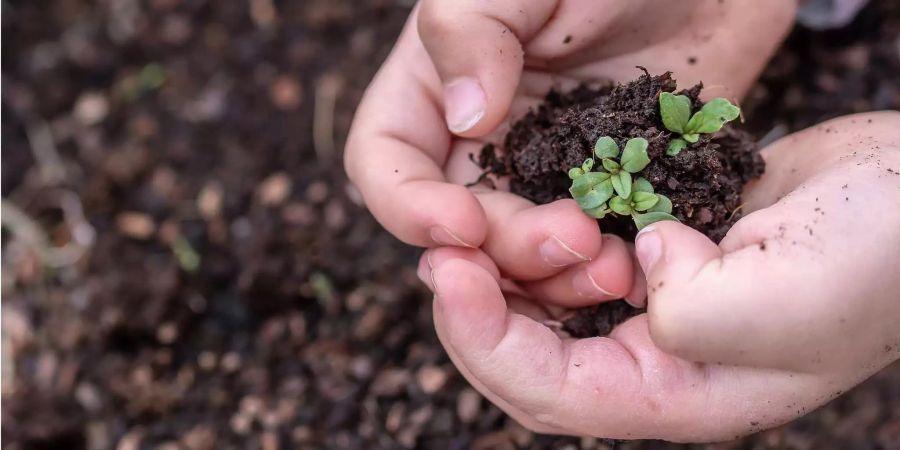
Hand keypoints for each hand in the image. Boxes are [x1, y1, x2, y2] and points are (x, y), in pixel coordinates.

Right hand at [346, 0, 797, 301]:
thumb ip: (471, 29)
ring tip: (616, 266)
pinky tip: (641, 263)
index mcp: (436, 88)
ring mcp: (544, 174)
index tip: (463, 224)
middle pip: (460, 227)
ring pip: (522, 256)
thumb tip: (466, 119)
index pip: (385, 161)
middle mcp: (481, 142)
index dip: (408, 205)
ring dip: (557, 276)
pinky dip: (605, 269)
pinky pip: (589, 251)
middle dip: (506, 248)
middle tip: (573, 239)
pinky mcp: (604, 196)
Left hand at [417, 112, 899, 441]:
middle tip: (440, 251)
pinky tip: (529, 207)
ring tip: (474, 227)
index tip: (449, 274)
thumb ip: (688, 311)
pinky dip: (547, 237)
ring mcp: (659, 304)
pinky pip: (581, 256)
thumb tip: (638, 266)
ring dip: (509, 271)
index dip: (486, 341)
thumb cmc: (874, 260)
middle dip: (478, 309)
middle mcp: (659, 360)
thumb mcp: (780, 303)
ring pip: (550, 305)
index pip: (551, 392)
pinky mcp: (662, 251)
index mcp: (680, 394)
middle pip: (533, 356)